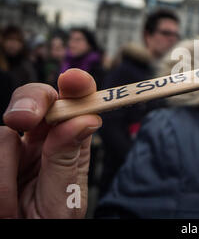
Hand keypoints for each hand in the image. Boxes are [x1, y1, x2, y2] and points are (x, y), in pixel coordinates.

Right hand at [0, 69, 101, 217]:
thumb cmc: (51, 221)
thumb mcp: (64, 196)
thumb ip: (67, 157)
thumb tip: (87, 119)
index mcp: (68, 144)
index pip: (75, 107)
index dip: (76, 89)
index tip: (74, 80)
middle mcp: (39, 141)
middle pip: (33, 101)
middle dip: (29, 103)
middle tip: (21, 119)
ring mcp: (10, 150)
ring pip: (2, 134)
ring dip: (5, 173)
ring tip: (12, 209)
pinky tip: (4, 205)